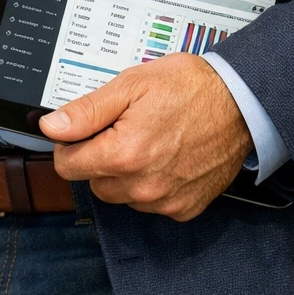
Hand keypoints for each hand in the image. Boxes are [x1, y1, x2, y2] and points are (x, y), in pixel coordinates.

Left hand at [39, 53, 252, 221]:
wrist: (241, 103)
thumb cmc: (189, 89)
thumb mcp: (130, 86)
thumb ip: (87, 111)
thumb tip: (52, 127)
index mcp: (123, 155)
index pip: (67, 165)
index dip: (71, 143)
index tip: (87, 129)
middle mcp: (142, 187)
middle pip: (93, 182)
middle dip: (99, 156)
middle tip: (124, 127)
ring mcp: (165, 201)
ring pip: (120, 195)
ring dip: (124, 173)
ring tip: (148, 139)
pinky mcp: (184, 209)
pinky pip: (150, 203)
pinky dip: (151, 184)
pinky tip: (166, 157)